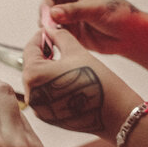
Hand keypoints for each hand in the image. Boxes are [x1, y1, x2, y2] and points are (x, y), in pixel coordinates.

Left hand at [22, 26, 142, 143]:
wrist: (117, 112)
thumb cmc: (99, 81)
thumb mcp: (76, 51)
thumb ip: (59, 36)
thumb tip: (50, 29)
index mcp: (34, 75)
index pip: (30, 49)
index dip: (40, 37)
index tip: (48, 32)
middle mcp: (32, 94)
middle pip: (32, 66)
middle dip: (44, 54)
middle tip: (57, 44)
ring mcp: (39, 108)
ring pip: (38, 81)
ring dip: (48, 70)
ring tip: (65, 63)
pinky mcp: (48, 117)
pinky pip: (45, 96)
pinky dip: (52, 85)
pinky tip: (67, 79)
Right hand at [40, 0, 139, 54]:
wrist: (130, 36)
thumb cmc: (119, 14)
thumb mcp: (95, 8)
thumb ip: (73, 10)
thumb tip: (53, 13)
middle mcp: (69, 0)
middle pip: (47, 0)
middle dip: (47, 9)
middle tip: (54, 18)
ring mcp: (68, 16)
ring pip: (47, 17)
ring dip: (47, 23)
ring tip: (55, 29)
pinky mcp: (69, 31)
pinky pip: (53, 32)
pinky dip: (51, 34)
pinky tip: (57, 38)